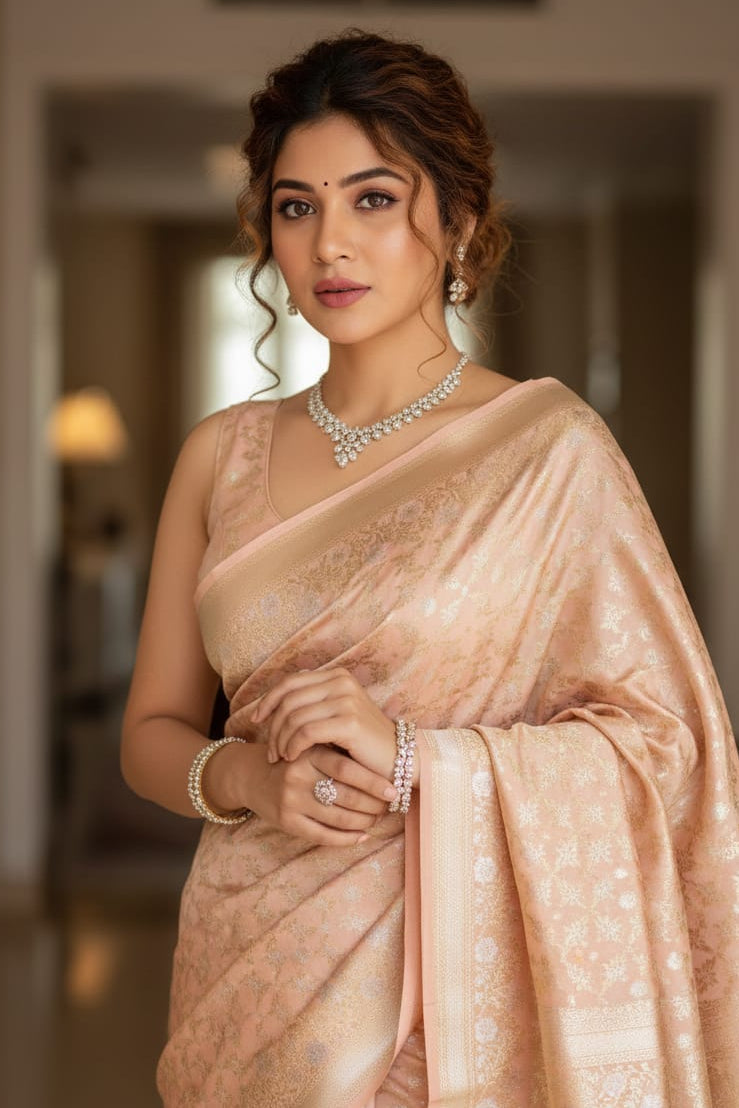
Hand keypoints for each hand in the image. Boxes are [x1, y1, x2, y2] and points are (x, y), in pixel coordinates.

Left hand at [249, 667, 396, 781]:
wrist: (400, 759)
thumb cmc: (363, 743)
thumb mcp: (337, 716)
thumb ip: (313, 704)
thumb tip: (277, 700)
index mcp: (337, 676)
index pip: (290, 682)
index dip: (267, 700)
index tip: (255, 720)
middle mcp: (341, 682)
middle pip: (288, 699)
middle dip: (273, 726)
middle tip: (270, 751)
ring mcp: (346, 700)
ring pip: (294, 716)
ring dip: (281, 740)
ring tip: (280, 758)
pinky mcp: (349, 722)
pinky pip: (306, 731)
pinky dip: (293, 745)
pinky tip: (292, 758)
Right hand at [251, 742, 396, 846]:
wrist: (252, 775)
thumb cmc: (295, 759)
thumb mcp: (312, 746)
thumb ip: (338, 751)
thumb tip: (384, 764)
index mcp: (309, 752)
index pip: (347, 769)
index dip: (373, 781)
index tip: (393, 789)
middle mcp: (298, 776)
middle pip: (346, 795)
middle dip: (373, 804)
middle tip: (389, 805)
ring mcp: (291, 800)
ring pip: (338, 818)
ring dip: (364, 822)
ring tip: (377, 819)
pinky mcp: (286, 821)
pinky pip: (323, 836)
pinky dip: (347, 839)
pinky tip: (361, 836)